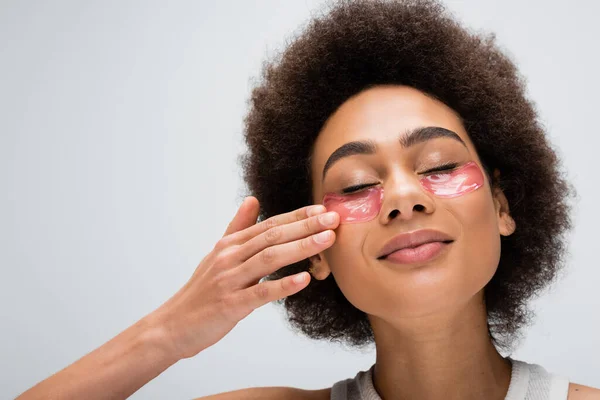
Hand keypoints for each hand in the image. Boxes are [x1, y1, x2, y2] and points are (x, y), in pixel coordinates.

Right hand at [149, 196, 338, 359]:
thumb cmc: (201, 291)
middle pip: (273, 237)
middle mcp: (229, 257)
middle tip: (334, 219)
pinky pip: (260, 293)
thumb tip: (253, 200)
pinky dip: (282, 285)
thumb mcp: (217, 254)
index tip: (323, 210)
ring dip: (301, 248)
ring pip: (269, 259)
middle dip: (306, 226)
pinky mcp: (230, 305)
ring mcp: (229, 281)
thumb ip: (238, 228)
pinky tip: (304, 280)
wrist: (172, 325)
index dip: (298, 216)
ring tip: (327, 240)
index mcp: (230, 245)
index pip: (269, 225)